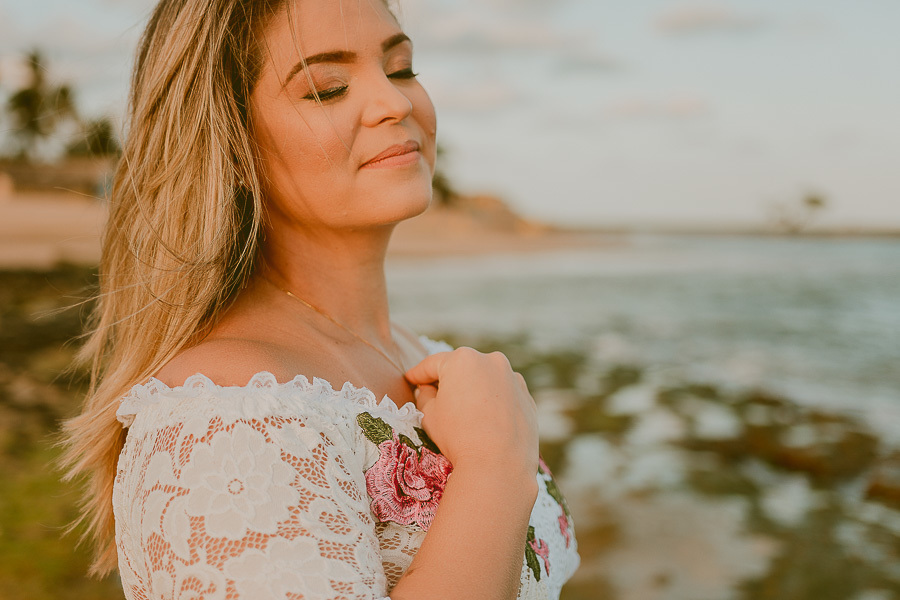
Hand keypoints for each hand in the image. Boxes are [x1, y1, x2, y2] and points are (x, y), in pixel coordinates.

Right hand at [404, 347, 538, 476]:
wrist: (499, 465)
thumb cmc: (458, 436)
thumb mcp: (429, 415)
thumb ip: (425, 395)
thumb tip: (428, 389)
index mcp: (463, 360)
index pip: (433, 364)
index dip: (418, 373)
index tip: (410, 379)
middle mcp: (492, 361)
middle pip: (462, 368)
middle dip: (449, 380)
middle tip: (435, 396)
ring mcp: (513, 379)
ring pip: (486, 380)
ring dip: (474, 390)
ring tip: (464, 412)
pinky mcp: (527, 398)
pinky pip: (504, 396)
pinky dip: (494, 403)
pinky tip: (486, 422)